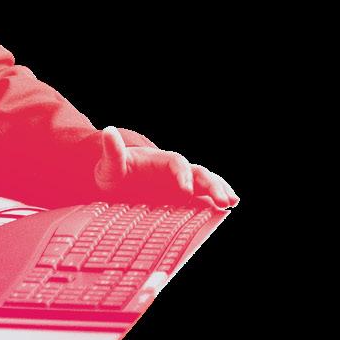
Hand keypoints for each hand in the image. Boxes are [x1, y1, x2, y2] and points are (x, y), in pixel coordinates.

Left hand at [93, 125, 238, 207]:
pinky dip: (216, 199)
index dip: (182, 175)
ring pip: (205, 181)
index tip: (185, 191)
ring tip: (231, 202)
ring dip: (219, 190)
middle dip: (211, 184)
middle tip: (222, 201)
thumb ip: (112, 151)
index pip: (176, 162)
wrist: (116, 182)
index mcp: (158, 160)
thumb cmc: (113, 173)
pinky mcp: (184, 196)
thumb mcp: (109, 165)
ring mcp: (181, 182)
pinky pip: (204, 195)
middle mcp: (174, 170)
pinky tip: (227, 208)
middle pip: (197, 171)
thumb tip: (108, 131)